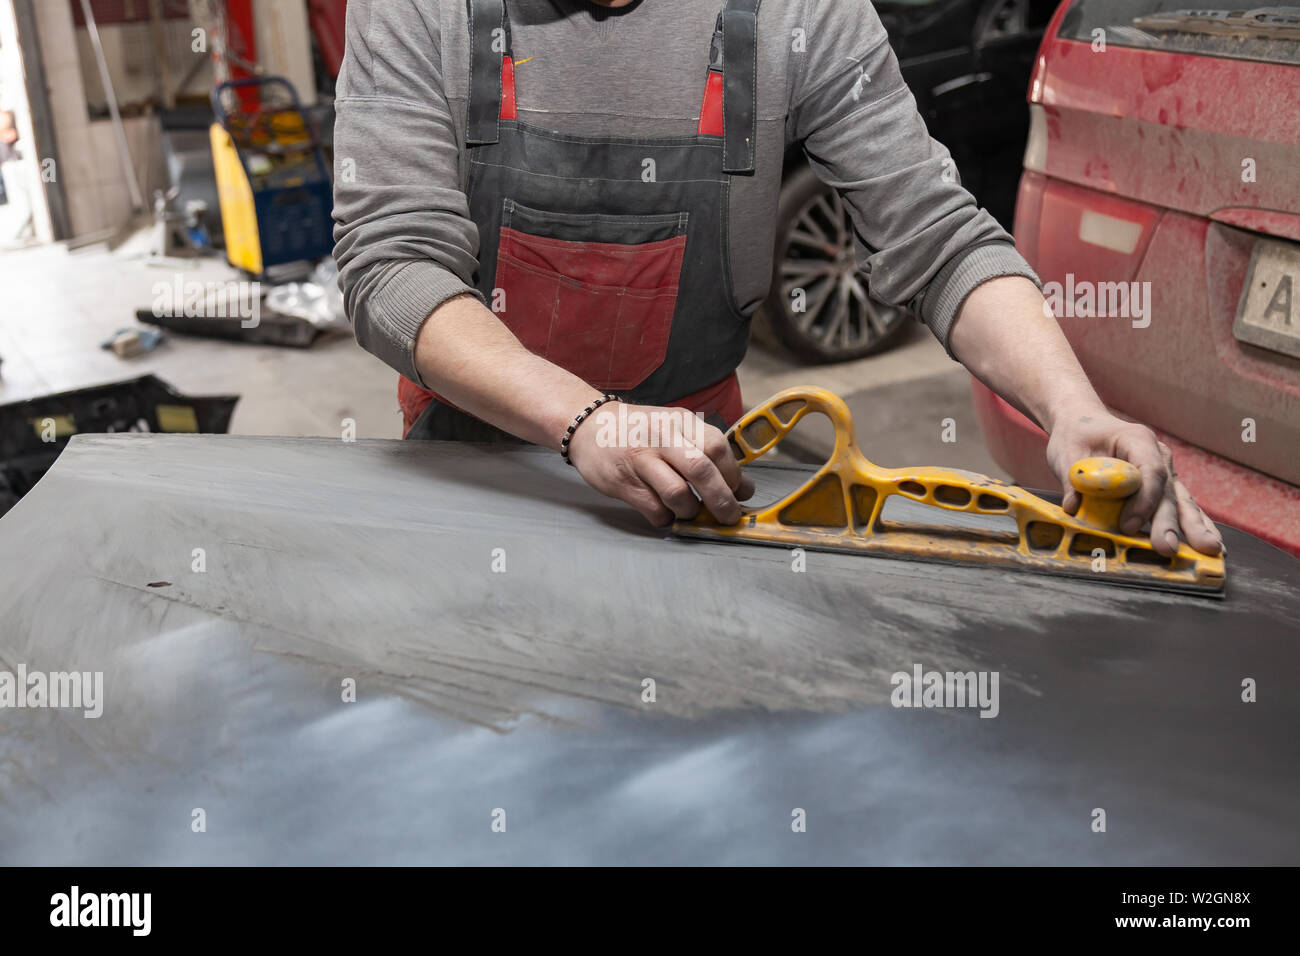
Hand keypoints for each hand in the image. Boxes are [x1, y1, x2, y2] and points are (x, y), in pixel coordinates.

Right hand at [566, 402, 754, 526]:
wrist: (589, 426)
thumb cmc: (640, 431)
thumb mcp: (674, 428)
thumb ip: (707, 453)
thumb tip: (743, 488)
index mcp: (680, 422)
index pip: (717, 447)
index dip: (733, 475)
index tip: (739, 493)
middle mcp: (661, 437)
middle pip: (701, 471)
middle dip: (721, 500)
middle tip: (728, 516)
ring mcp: (640, 459)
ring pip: (677, 494)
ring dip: (690, 511)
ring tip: (689, 512)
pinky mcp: (623, 482)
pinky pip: (654, 510)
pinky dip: (666, 518)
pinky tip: (664, 512)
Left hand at [1045, 411, 1222, 556]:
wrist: (1084, 424)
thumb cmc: (1078, 436)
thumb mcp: (1067, 453)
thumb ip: (1074, 481)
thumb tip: (1074, 508)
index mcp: (1137, 440)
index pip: (1150, 471)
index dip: (1143, 500)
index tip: (1128, 526)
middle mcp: (1159, 455)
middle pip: (1169, 491)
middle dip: (1170, 522)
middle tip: (1168, 548)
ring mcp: (1165, 472)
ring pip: (1183, 501)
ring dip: (1195, 527)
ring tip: (1210, 549)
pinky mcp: (1163, 488)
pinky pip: (1182, 507)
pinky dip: (1196, 525)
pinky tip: (1211, 545)